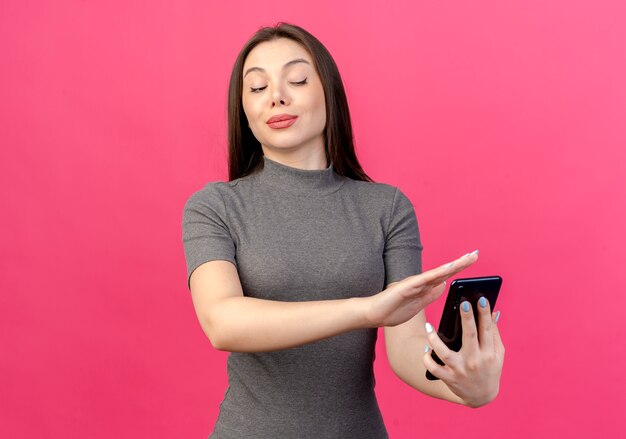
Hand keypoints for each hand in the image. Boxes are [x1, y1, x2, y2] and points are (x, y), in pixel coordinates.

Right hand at [364, 250, 478, 326]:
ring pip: (438, 272)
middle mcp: (421, 282)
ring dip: (454, 265)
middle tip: (476, 254)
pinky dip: (438, 273)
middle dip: (461, 263)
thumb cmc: (392, 311)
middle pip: (445, 271)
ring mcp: (415, 283)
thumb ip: (430, 295)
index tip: (472, 260)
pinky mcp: (407, 287)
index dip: (459, 269)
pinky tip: (449, 269)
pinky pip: (426, 279)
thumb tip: (444, 286)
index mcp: (424, 287)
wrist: (373, 315)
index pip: (446, 277)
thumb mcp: (418, 306)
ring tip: (468, 258)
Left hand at [423, 296, 504, 407]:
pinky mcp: (449, 378)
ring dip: (434, 339)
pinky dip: (428, 359)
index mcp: (489, 353)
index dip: (485, 314)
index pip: (487, 330)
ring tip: (428, 326)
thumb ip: (495, 334)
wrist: (481, 396)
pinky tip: (425, 348)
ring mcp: (460, 370)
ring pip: (445, 353)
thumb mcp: (498, 354)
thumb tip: (494, 312)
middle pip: (470, 337)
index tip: (481, 299)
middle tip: (463, 302)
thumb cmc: (490, 369)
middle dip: (467, 319)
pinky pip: (434, 368)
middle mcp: (475, 361)